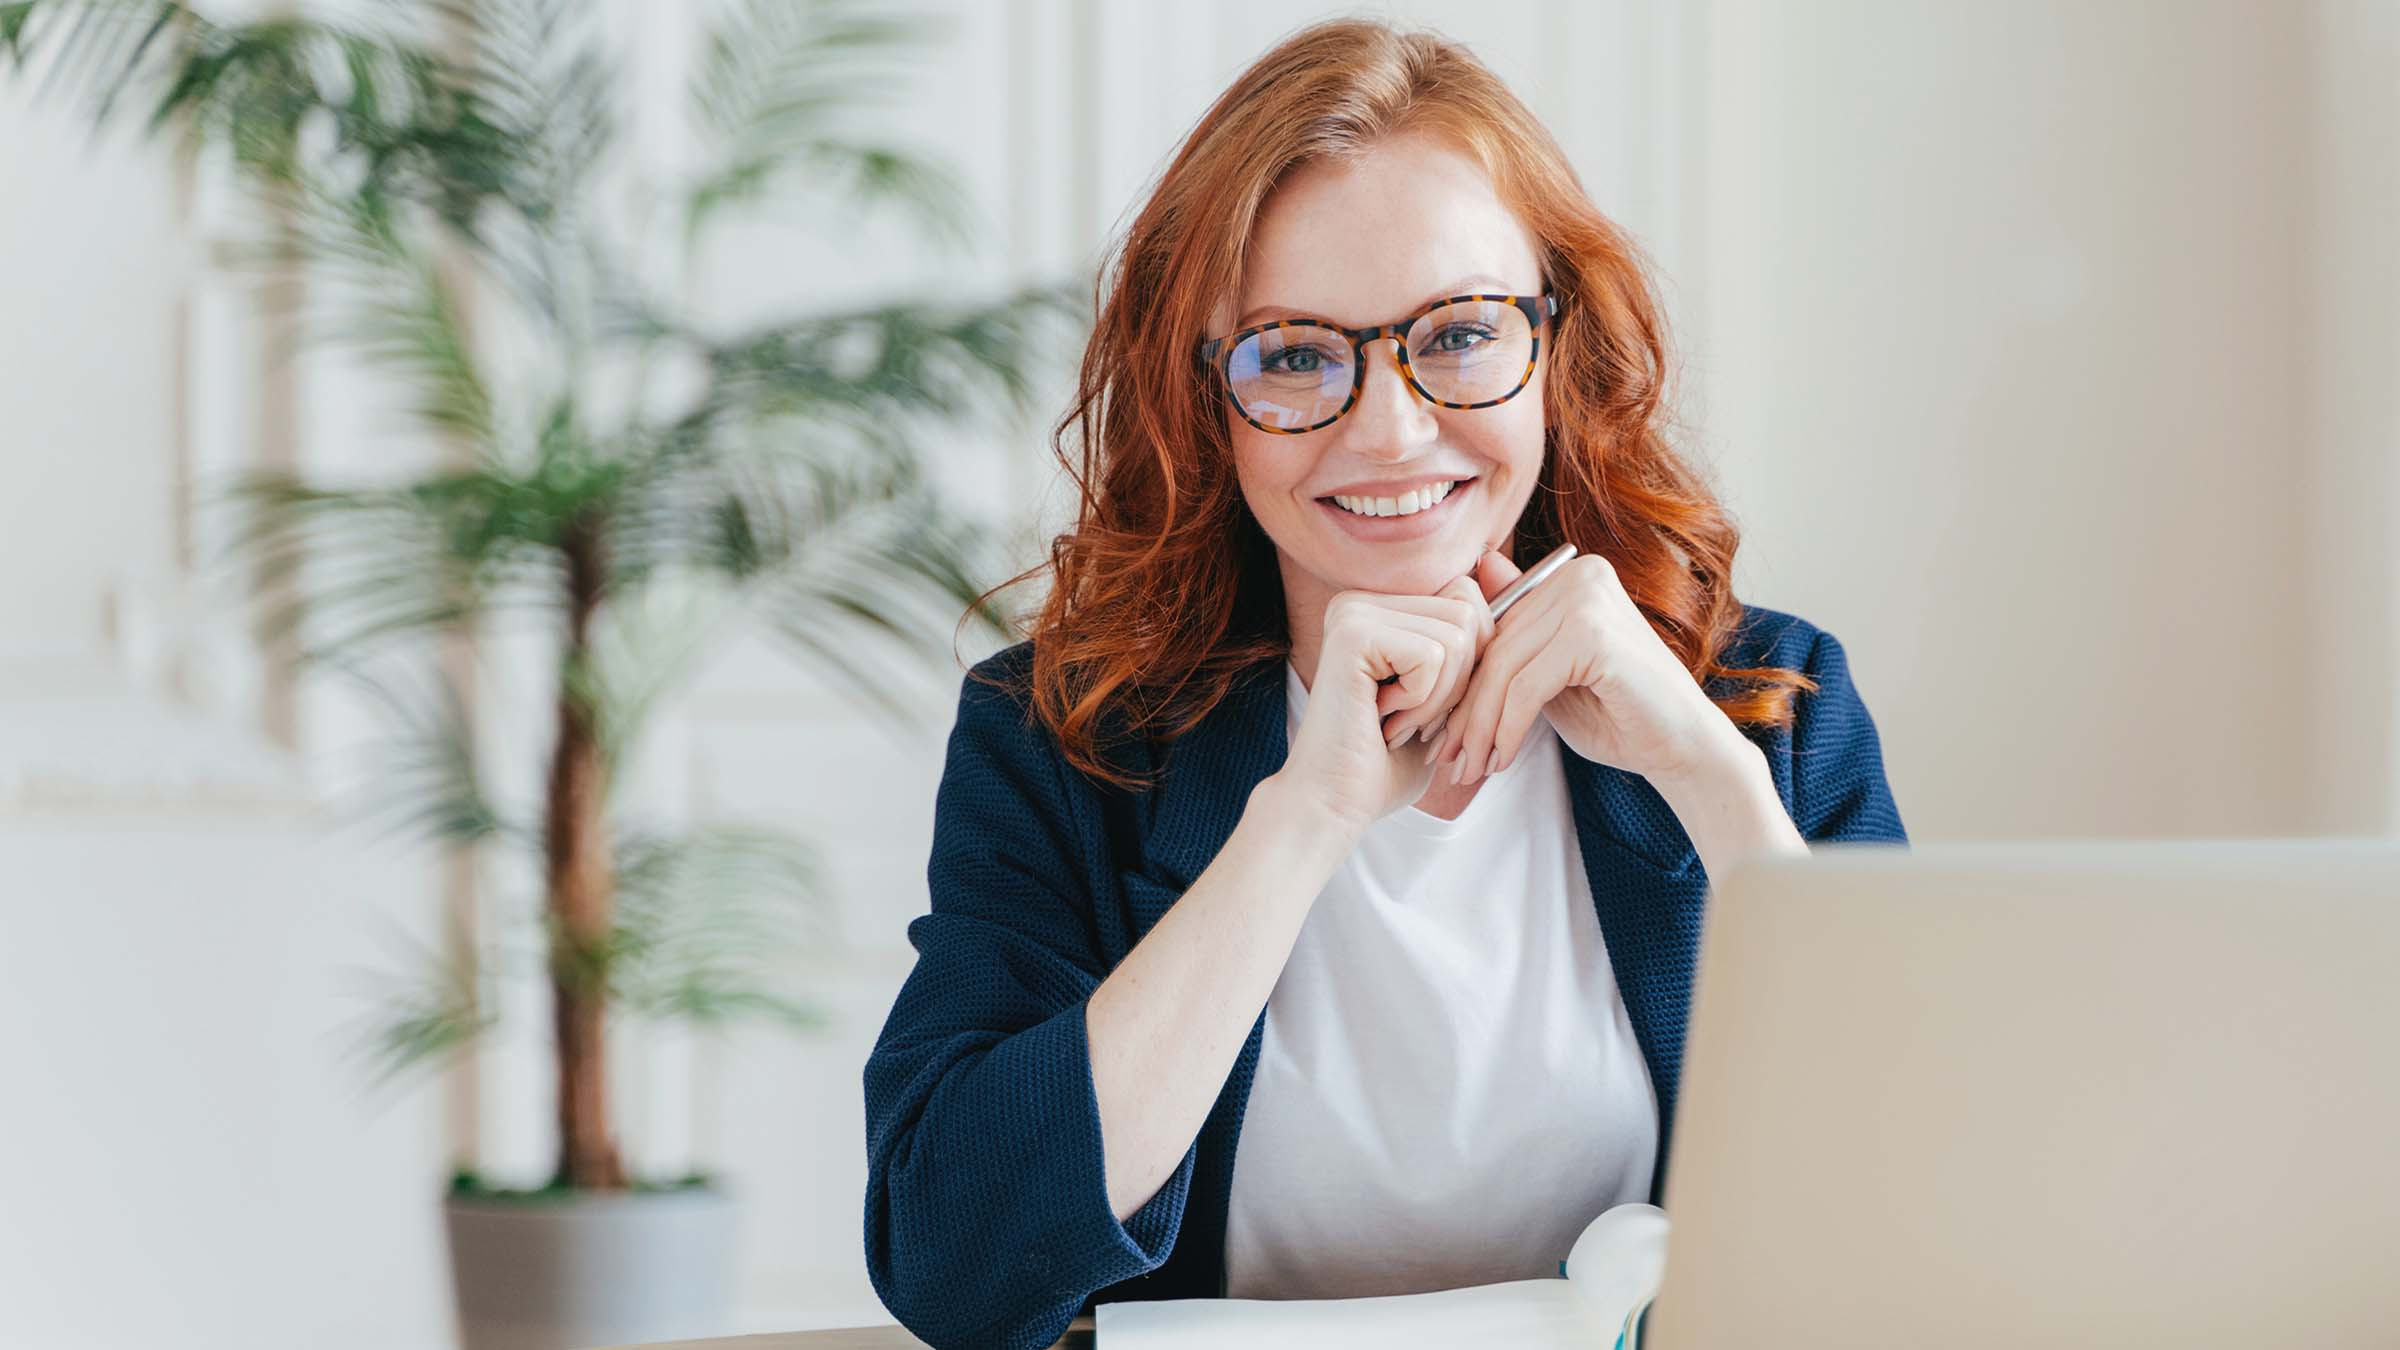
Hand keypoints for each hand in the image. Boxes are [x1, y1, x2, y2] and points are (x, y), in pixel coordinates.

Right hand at [1276, 573, 1493, 832]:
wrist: (1333, 806)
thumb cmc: (1387, 763)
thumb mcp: (1442, 697)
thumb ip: (1470, 644)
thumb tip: (1512, 580)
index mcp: (1378, 608)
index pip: (1467, 598)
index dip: (1471, 662)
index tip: (1427, 706)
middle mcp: (1360, 601)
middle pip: (1467, 612)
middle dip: (1459, 681)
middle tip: (1412, 718)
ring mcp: (1352, 613)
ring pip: (1456, 636)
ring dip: (1439, 697)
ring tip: (1396, 722)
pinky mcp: (1352, 635)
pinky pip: (1433, 656)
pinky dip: (1421, 702)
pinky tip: (1383, 721)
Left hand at [1430, 548, 1743, 786]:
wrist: (1684, 748)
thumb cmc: (1618, 714)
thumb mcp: (1550, 677)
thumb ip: (1515, 642)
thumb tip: (1464, 594)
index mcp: (1571, 577)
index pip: (1496, 627)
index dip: (1465, 683)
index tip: (1443, 732)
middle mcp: (1580, 576)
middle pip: (1496, 647)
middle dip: (1467, 710)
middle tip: (1448, 758)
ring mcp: (1588, 600)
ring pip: (1504, 669)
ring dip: (1481, 727)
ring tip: (1470, 768)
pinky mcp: (1594, 636)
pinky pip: (1526, 687)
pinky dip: (1507, 728)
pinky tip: (1502, 759)